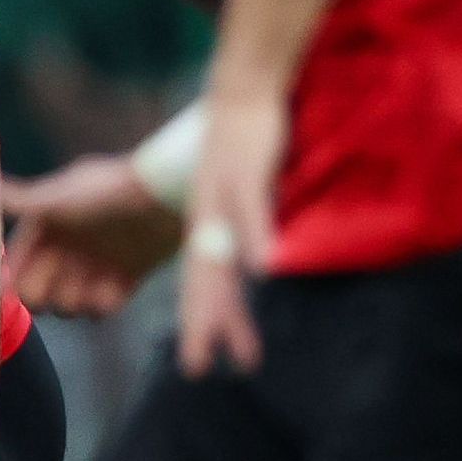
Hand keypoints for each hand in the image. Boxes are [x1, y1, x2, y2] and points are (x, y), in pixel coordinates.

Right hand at [0, 154, 177, 315]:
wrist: (165, 196)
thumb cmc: (106, 193)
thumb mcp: (56, 199)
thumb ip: (17, 201)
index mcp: (46, 227)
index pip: (17, 267)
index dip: (18, 281)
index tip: (22, 291)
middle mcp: (67, 247)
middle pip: (41, 292)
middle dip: (49, 294)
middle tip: (67, 280)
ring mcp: (96, 263)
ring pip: (70, 304)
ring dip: (79, 300)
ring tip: (96, 282)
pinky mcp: (124, 276)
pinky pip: (102, 308)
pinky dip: (105, 303)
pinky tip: (116, 286)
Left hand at [172, 89, 285, 376]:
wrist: (243, 90)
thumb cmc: (246, 144)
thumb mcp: (239, 193)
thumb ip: (246, 230)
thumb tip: (256, 267)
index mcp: (206, 225)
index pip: (200, 283)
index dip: (199, 322)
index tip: (203, 364)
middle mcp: (207, 217)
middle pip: (202, 280)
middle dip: (200, 326)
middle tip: (197, 370)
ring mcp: (222, 197)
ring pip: (218, 255)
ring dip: (221, 298)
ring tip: (225, 337)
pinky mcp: (245, 172)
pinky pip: (250, 211)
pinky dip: (255, 240)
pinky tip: (263, 270)